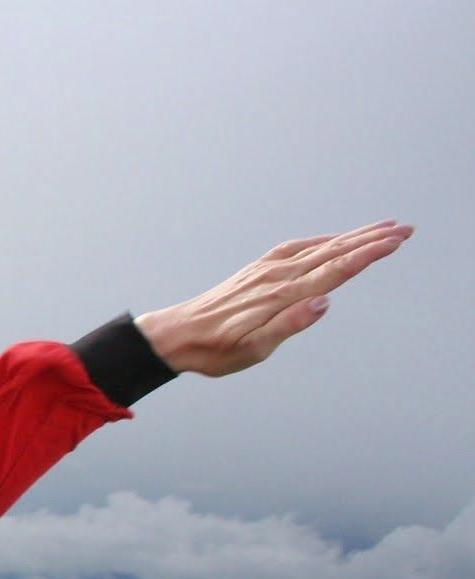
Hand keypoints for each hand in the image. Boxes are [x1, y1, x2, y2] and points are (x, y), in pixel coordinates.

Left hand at [135, 220, 411, 376]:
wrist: (176, 336)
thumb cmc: (215, 350)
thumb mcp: (253, 349)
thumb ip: (289, 325)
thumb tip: (324, 301)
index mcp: (282, 296)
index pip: (335, 270)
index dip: (368, 254)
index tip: (395, 241)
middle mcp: (276, 277)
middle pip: (333, 252)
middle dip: (370, 239)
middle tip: (404, 229)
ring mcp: (265, 270)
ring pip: (317, 247)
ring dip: (351, 236)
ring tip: (381, 228)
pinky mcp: (256, 270)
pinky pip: (295, 248)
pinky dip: (320, 240)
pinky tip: (332, 239)